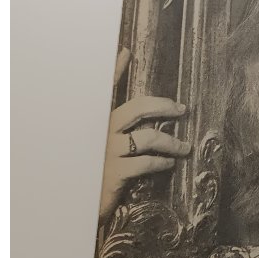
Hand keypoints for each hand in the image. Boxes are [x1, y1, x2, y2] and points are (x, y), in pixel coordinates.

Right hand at [99, 48, 190, 222]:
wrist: (74, 206)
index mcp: (96, 122)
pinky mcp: (114, 172)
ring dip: (172, 142)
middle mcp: (100, 131)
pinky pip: (147, 162)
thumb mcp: (97, 149)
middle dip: (163, 106)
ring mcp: (107, 151)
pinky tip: (169, 165)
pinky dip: (162, 162)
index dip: (115, 68)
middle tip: (181, 109)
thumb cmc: (89, 173)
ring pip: (149, 137)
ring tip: (184, 148)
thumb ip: (116, 132)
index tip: (125, 51)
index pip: (105, 89)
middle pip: (137, 108)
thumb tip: (135, 121)